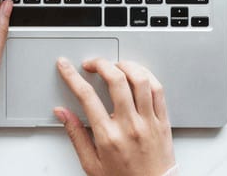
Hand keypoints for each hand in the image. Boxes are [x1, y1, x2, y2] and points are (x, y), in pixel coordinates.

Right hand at [55, 58, 174, 175]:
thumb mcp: (91, 164)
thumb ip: (76, 135)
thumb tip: (62, 114)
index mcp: (108, 136)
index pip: (86, 96)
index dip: (72, 76)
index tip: (66, 66)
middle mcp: (130, 125)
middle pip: (115, 80)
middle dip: (100, 64)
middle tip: (91, 63)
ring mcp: (148, 121)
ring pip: (140, 80)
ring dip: (125, 65)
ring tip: (115, 65)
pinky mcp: (163, 121)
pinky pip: (158, 90)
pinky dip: (146, 76)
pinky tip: (137, 74)